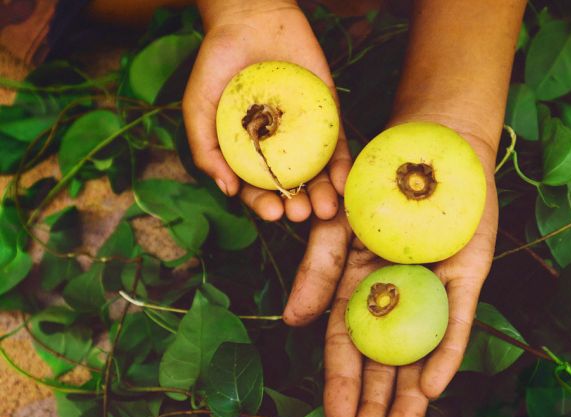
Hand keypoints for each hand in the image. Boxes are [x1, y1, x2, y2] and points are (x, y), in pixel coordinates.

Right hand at [183, 0, 350, 221]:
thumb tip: (227, 190)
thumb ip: (205, 149)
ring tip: (326, 208)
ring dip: (323, 195)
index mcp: (247, 153)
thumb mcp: (198, 106)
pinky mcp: (328, 116)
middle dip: (297, 205)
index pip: (256, 188)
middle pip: (291, 187)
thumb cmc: (217, 64)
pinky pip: (338, 145)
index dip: (263, 204)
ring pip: (317, 173)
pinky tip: (343, 182)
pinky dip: (342, 166)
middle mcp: (278, 149)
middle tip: (301, 214)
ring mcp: (305, 134)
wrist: (250, 19)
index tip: (272, 212)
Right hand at [284, 117, 498, 416]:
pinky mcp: (467, 277)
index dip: (340, 383)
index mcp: (362, 290)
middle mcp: (398, 299)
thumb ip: (317, 272)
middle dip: (375, 407)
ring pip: (420, 354)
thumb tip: (291, 323)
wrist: (425, 145)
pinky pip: (456, 321)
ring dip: (410, 399)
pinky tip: (433, 384)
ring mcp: (433, 292)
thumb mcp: (335, 226)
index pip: (349, 347)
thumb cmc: (373, 183)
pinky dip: (445, 351)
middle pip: (385, 363)